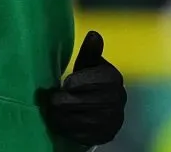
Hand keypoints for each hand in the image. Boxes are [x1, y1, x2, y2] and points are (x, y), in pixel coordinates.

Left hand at [43, 31, 126, 146]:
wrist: (99, 109)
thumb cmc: (88, 81)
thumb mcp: (88, 65)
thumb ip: (89, 51)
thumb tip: (93, 34)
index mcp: (114, 78)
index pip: (98, 80)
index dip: (80, 82)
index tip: (66, 83)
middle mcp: (118, 99)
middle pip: (88, 101)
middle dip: (66, 101)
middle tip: (52, 99)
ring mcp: (113, 119)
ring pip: (84, 120)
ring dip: (64, 116)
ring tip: (52, 111)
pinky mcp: (106, 135)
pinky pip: (83, 135)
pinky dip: (68, 130)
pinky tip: (59, 123)